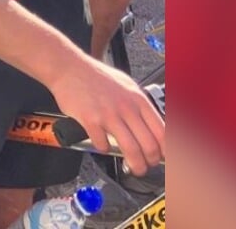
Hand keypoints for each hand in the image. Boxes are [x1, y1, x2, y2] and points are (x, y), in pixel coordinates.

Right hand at [46, 54, 164, 175]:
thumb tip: (151, 126)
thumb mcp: (126, 86)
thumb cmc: (96, 76)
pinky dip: (104, 150)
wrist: (69, 67)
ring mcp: (108, 114)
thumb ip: (139, 106)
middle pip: (149, 145)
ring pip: (130, 149)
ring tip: (134, 168)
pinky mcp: (90, 120)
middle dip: (151, 162)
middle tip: (147, 165)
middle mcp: (126, 107)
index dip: (166, 150)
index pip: (161, 131)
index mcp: (138, 99)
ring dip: (135, 165)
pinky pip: (103, 144)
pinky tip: (103, 146)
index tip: (164, 158)